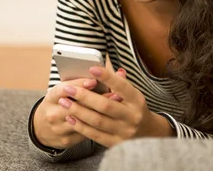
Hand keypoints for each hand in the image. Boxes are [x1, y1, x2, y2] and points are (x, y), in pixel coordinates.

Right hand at [33, 71, 124, 149]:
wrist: (43, 127)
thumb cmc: (60, 103)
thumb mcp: (65, 90)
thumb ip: (83, 82)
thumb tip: (112, 73)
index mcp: (52, 97)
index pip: (63, 89)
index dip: (79, 85)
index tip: (94, 81)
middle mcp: (53, 113)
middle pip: (76, 106)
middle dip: (98, 99)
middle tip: (116, 94)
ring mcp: (58, 128)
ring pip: (83, 121)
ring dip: (102, 114)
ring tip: (118, 108)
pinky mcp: (66, 140)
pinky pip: (85, 133)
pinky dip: (99, 126)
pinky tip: (111, 121)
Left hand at [59, 67, 173, 146]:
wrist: (147, 133)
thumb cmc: (134, 108)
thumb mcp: (132, 94)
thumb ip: (119, 82)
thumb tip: (106, 68)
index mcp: (137, 100)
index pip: (121, 86)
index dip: (107, 77)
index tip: (91, 68)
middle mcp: (132, 116)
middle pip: (105, 105)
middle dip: (84, 96)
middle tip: (67, 88)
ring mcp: (124, 131)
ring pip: (97, 121)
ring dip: (78, 111)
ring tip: (64, 102)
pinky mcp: (116, 143)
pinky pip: (95, 135)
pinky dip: (81, 126)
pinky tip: (70, 118)